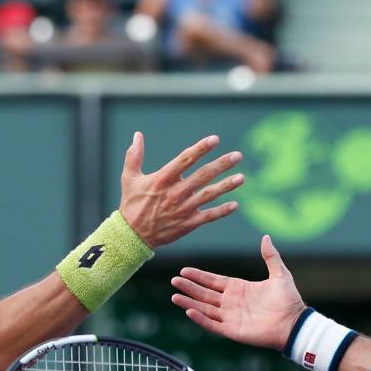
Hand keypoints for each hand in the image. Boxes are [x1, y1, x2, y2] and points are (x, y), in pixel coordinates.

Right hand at [119, 132, 242, 247]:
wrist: (133, 235)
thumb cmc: (131, 204)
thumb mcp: (129, 177)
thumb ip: (134, 155)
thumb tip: (137, 135)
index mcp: (163, 179)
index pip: (185, 159)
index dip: (201, 149)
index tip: (215, 140)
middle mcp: (175, 193)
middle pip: (203, 175)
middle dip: (222, 164)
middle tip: (237, 156)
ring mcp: (183, 209)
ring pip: (209, 195)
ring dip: (227, 186)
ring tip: (242, 178)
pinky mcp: (188, 224)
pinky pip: (209, 216)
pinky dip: (222, 211)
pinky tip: (235, 205)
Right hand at [171, 234, 304, 348]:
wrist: (293, 323)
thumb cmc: (288, 300)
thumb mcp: (279, 274)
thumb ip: (270, 256)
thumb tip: (266, 237)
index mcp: (238, 288)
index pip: (213, 280)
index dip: (198, 276)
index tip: (184, 270)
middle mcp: (231, 302)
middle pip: (204, 293)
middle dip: (189, 287)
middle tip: (174, 281)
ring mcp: (230, 316)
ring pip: (204, 308)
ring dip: (189, 302)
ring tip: (174, 296)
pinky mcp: (232, 330)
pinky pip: (212, 324)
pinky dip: (200, 319)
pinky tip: (189, 311)